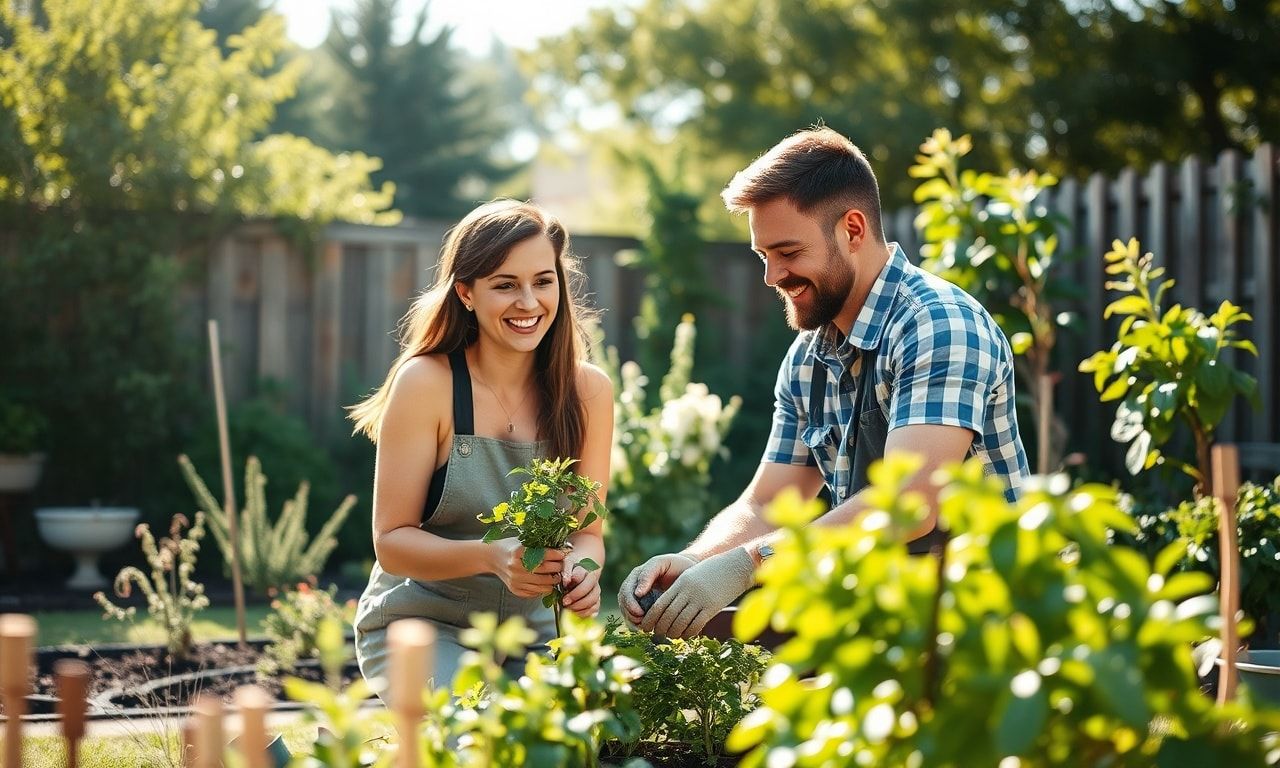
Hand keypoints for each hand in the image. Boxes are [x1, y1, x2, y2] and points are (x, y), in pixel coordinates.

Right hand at [487, 539, 565, 598]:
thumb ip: (539, 546)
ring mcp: (515, 581)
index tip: (564, 553)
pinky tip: (545, 581)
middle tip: (563, 564)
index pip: (544, 555)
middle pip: (545, 570)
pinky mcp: (515, 590)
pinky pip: (536, 592)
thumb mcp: (522, 541)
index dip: (557, 555)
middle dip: (558, 567)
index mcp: (518, 553)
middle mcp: (516, 568)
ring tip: (556, 574)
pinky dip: (543, 588)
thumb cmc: (510, 547)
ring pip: (543, 585)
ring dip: (553, 580)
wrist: (491, 557)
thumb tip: (562, 550)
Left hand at [560, 557, 601, 617]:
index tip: (564, 587)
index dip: (574, 581)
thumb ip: (566, 573)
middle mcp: (593, 581)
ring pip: (593, 600)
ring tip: (569, 608)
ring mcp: (596, 591)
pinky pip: (595, 609)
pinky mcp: (596, 601)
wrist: (580, 572)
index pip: (581, 574)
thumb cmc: (570, 570)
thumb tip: (566, 582)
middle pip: (589, 589)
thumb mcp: (565, 566)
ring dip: (580, 607)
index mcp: (584, 570)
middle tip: (564, 602)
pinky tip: (576, 613)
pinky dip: (585, 613)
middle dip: (576, 597)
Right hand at [617, 553, 698, 626]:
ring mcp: (639, 598)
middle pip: (624, 603)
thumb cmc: (676, 566)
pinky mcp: (646, 608)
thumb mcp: (663, 564)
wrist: (690, 572)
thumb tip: (637, 593)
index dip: (629, 603)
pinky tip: (646, 629)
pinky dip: (638, 625)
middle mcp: (635, 587)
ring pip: (628, 612)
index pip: (626, 591)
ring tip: (644, 627)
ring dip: (632, 621)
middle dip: (630, 614)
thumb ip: (649, 573)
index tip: (639, 612)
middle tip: (641, 622)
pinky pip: (636, 618)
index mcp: (637, 575)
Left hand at [640, 547, 754, 637]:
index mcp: (681, 583)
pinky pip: (696, 625)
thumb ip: (680, 589)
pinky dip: (688, 633)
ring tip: (671, 636)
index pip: (660, 604)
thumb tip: (668, 606)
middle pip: (668, 615)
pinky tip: (686, 635)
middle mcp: (688, 591)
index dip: (651, 618)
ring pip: (680, 622)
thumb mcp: (692, 575)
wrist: (736, 566)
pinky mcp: (712, 607)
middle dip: (659, 628)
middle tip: (656, 634)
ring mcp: (700, 600)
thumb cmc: (713, 571)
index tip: (646, 626)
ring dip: (673, 632)